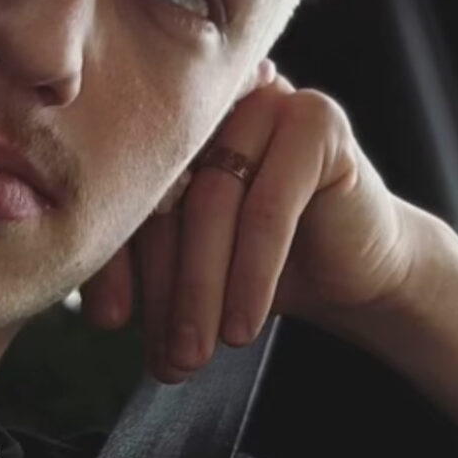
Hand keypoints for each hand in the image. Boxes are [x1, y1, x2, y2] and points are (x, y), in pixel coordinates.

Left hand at [78, 60, 424, 380]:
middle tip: (168, 357)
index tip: (109, 324)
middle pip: (164, 197)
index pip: (123, 190)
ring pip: (212, 203)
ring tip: (197, 354)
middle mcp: (210, 101)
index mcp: (166, 123)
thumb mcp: (191, 269)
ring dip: (202, 291)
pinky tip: (243, 327)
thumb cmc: (263, 268)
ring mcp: (264, 101)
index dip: (112, 260)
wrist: (356, 271)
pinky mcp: (316, 121)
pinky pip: (268, 207)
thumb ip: (145, 272)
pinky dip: (252, 274)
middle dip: (163, 288)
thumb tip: (100, 317)